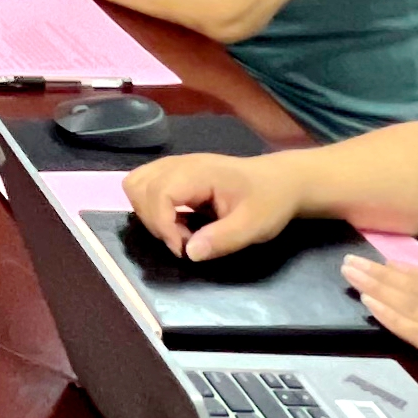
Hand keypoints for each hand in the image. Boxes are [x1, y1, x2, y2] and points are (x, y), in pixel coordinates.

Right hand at [122, 152, 299, 261]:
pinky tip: (174, 220)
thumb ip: (223, 239)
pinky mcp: (174, 172)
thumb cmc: (270, 201)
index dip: (162, 225)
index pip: (158, 192)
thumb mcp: (254, 226)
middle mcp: (181, 163)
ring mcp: (175, 165)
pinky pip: (144, 183)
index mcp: (199, 173)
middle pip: (139, 187)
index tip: (184, 248)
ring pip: (135, 183)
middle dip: (154, 221)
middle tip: (183, 241)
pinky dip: (149, 205)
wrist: (281, 181)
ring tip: (175, 231)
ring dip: (147, 212)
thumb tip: (189, 253)